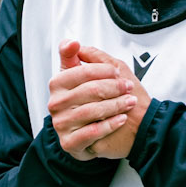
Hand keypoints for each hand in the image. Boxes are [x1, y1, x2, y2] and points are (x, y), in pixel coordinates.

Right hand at [48, 41, 149, 160]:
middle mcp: (55, 103)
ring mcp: (61, 124)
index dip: (104, 70)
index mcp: (57, 83)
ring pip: (92, 111)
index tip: (118, 72)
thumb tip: (71, 43)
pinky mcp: (69, 143)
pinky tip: (122, 119)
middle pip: (90, 90)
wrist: (99, 130)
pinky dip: (110, 124)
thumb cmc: (93, 100)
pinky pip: (92, 132)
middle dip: (114, 87)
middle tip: (129, 87)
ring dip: (116, 105)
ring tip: (130, 102)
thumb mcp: (86, 74)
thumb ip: (77, 56)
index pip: (82, 71)